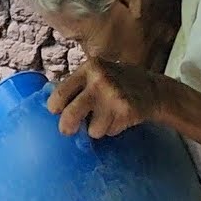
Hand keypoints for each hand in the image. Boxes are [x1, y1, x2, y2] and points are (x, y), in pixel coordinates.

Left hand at [47, 57, 164, 138]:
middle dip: (66, 127)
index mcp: (88, 68)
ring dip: (95, 129)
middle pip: (70, 115)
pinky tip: (118, 118)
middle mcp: (99, 80)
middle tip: (68, 129)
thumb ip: (76, 84)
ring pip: (91, 130)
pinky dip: (111, 129)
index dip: (54, 107)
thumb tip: (48, 103)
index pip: (59, 93)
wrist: (152, 89)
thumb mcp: (96, 73)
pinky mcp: (126, 111)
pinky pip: (108, 132)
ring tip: (105, 117)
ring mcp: (113, 97)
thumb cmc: (116, 83)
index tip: (56, 111)